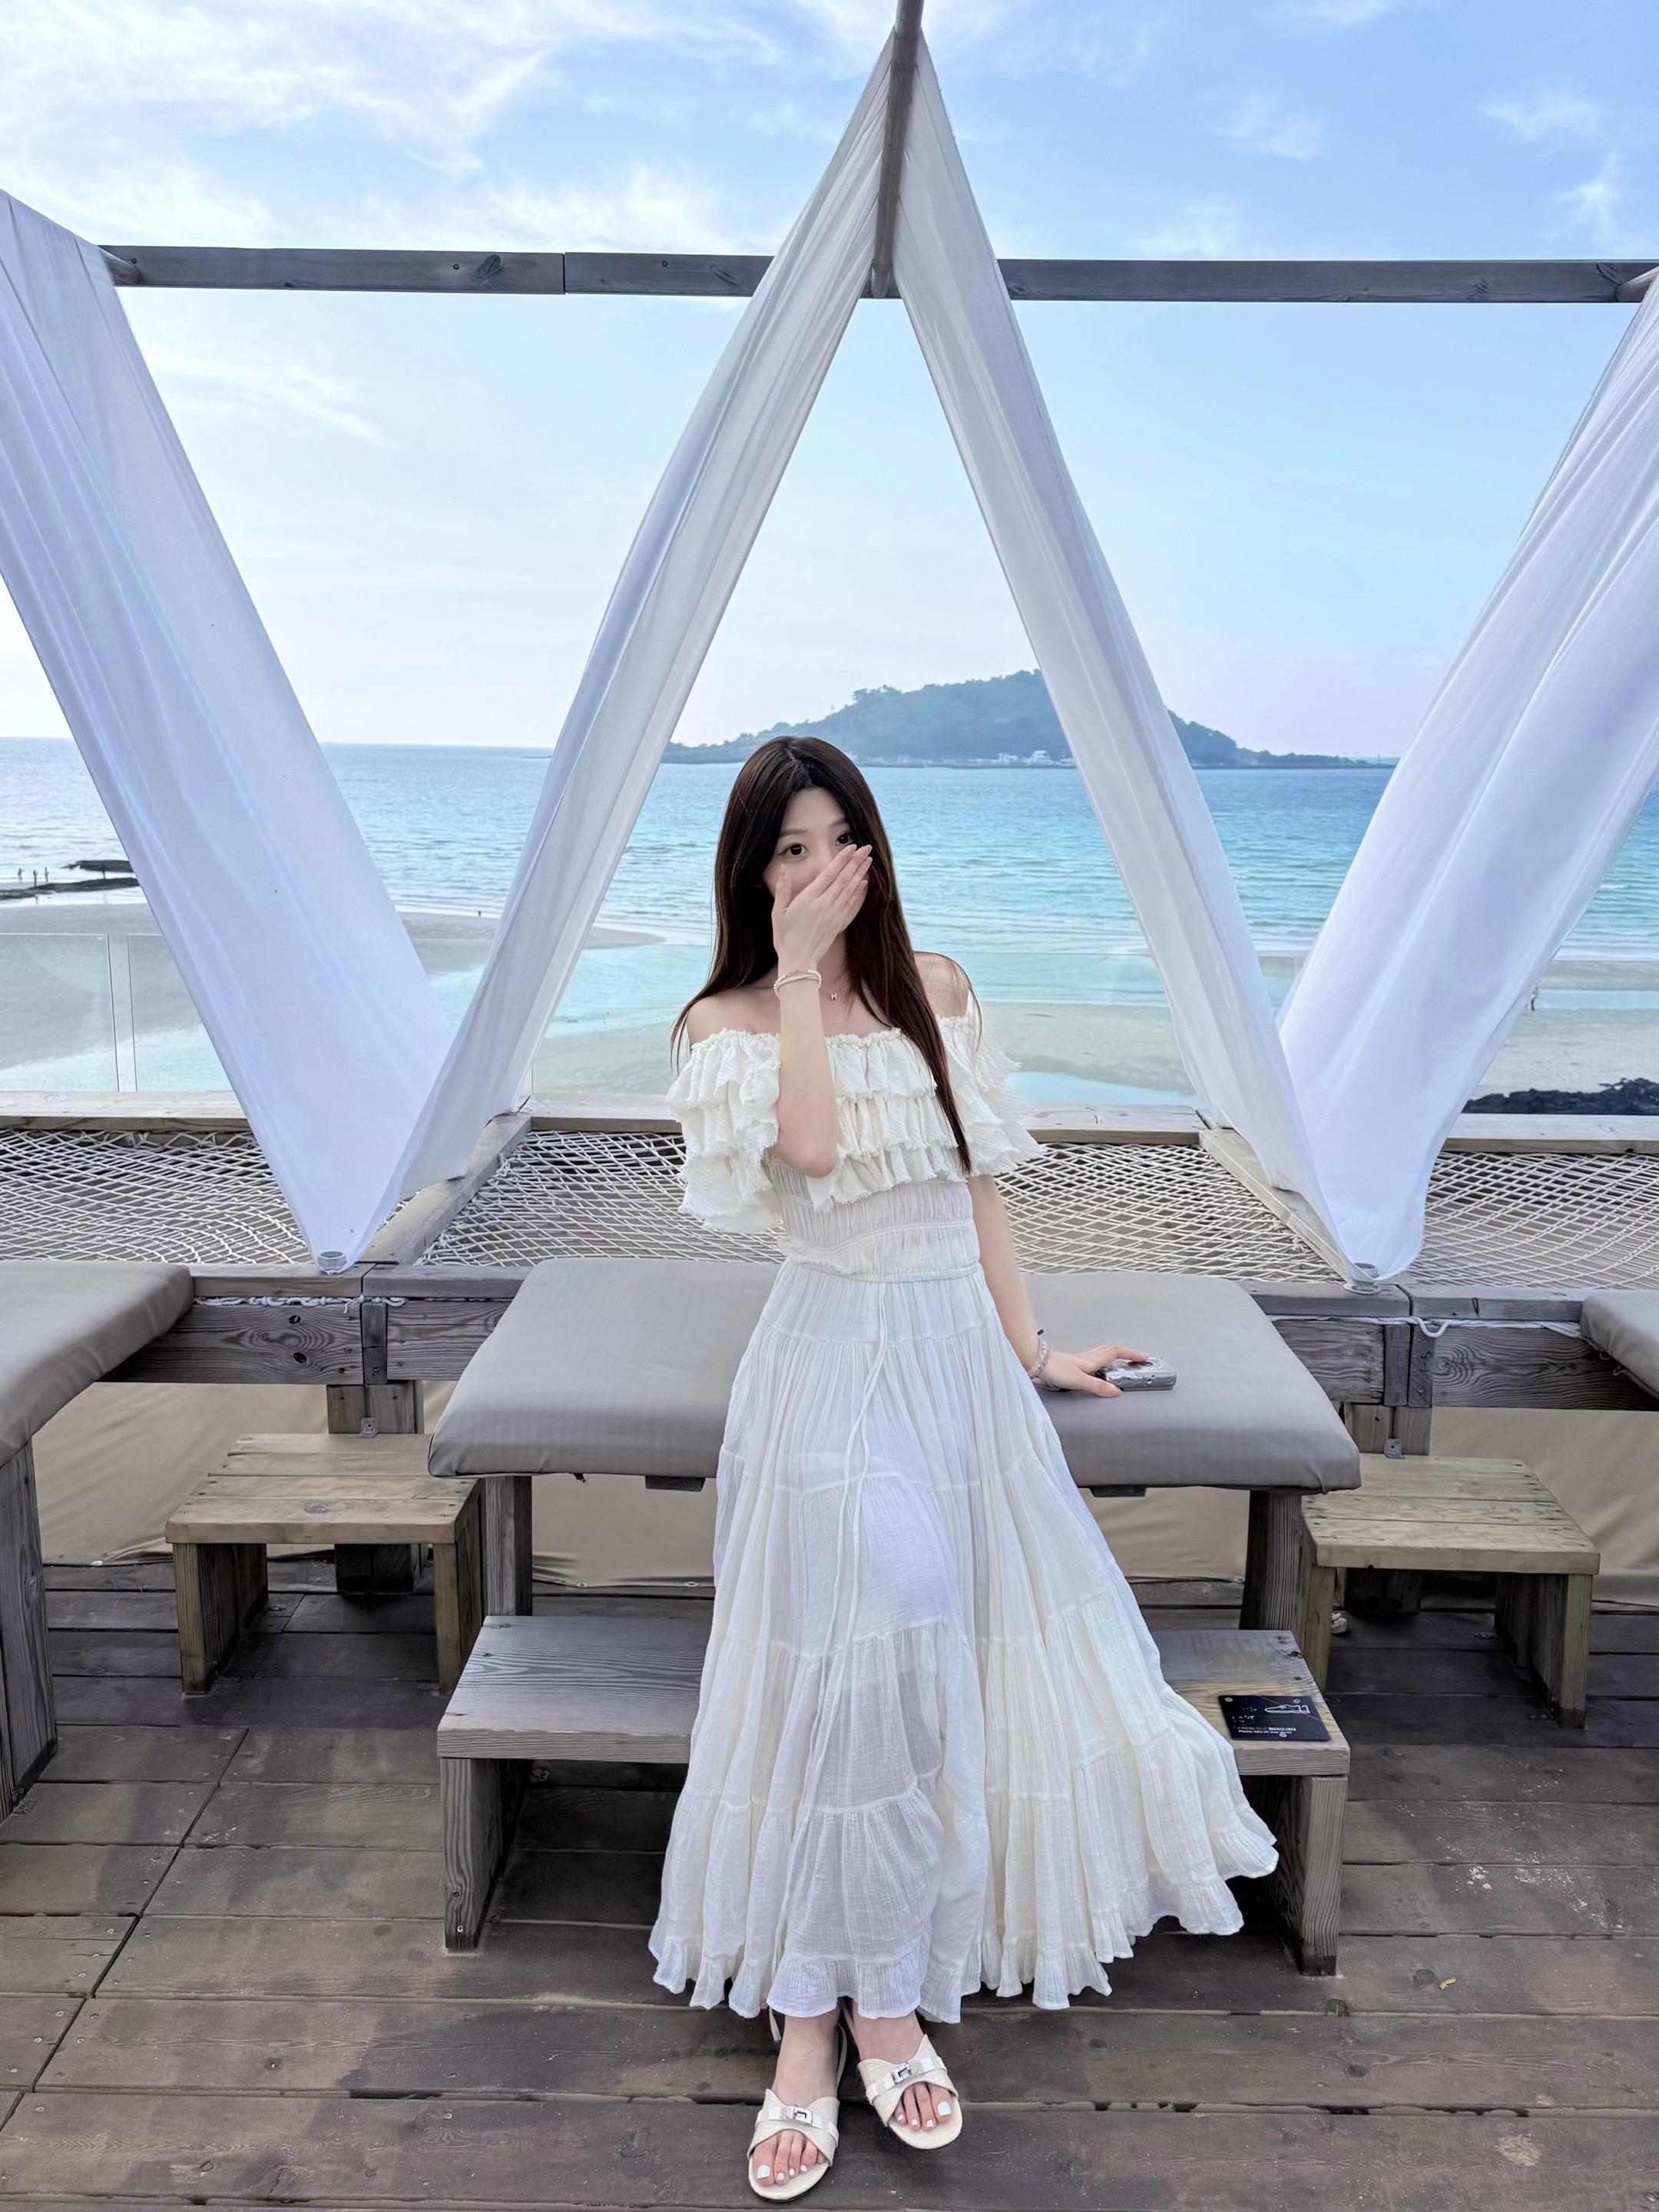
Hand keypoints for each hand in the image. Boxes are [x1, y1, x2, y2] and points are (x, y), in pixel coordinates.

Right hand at [773, 844, 871, 974]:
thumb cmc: (784, 937)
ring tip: (869, 860)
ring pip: (850, 890)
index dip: (841, 859)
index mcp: (809, 899)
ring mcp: (834, 914)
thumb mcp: (777, 912)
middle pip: (844, 879)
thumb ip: (782, 889)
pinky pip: (852, 905)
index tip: (851, 847)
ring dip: (860, 874)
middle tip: (866, 848)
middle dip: (856, 862)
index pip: (829, 873)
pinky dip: (859, 893)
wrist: (798, 960)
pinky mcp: (839, 924)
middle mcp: (824, 904)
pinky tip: (865, 883)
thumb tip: (784, 868)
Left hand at [1040, 1343, 1147, 1397]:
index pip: (1116, 1353)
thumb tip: (1116, 1392)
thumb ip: (1097, 1386)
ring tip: (1121, 1365)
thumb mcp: (1079, 1380)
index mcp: (1092, 1361)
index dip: (1131, 1354)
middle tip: (1135, 1359)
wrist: (1035, 1362)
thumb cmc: (1054, 1369)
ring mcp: (1080, 1361)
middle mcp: (1087, 1358)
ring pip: (1101, 1355)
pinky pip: (1093, 1361)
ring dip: (1113, 1357)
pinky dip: (1101, 1363)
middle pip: (1110, 1351)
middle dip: (1125, 1354)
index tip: (1143, 1358)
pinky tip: (1097, 1371)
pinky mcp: (1072, 1365)